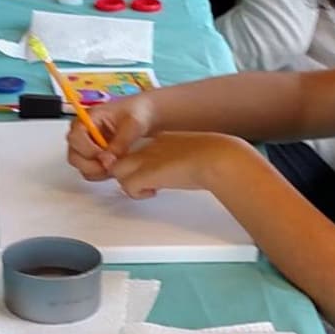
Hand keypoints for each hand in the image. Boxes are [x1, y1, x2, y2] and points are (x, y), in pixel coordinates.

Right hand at [64, 92, 157, 177]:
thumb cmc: (138, 113)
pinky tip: (116, 167)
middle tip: (110, 166)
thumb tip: (109, 160)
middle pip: (74, 156)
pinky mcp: (94, 158)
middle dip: (91, 165)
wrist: (146, 117)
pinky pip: (91, 172)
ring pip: (81, 167)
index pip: (75, 137)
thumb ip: (120, 142)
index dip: (88, 150)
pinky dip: (102, 174)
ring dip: (97, 171)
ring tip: (116, 166)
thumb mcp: (133, 124)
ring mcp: (87, 147)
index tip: (106, 157)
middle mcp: (83, 133)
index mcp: (87, 118)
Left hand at [103, 130, 248, 198]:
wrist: (217, 157)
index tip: (155, 175)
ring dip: (130, 183)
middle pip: (122, 157)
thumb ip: (184, 158)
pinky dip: (137, 194)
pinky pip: (127, 186)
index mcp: (163, 139)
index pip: (139, 149)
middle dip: (128, 172)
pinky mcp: (146, 174)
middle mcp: (150, 146)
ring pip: (118, 170)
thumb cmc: (214, 157)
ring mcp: (146, 159)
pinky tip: (153, 193)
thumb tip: (190, 170)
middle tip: (145, 183)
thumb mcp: (195, 154)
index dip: (141, 164)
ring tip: (149, 189)